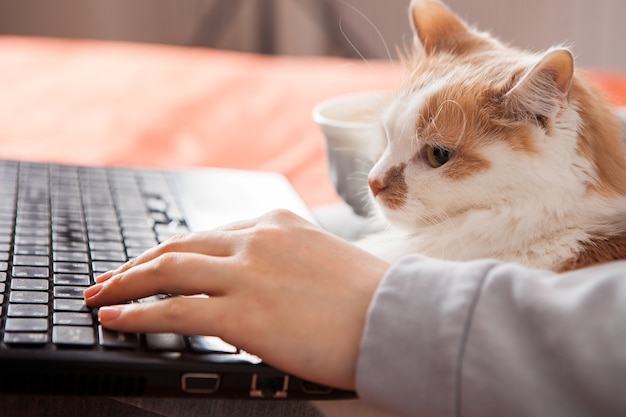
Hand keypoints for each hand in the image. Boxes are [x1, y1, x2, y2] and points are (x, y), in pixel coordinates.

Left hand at [84, 209, 388, 389]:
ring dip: (125, 283)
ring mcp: (247, 273)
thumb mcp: (323, 260)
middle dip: (137, 263)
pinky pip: (173, 310)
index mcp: (277, 224)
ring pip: (168, 271)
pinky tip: (115, 319)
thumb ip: (285, 261)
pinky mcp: (242, 312)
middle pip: (179, 245)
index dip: (173, 249)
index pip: (210, 234)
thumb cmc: (372, 297)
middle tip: (109, 277)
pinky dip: (137, 314)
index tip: (152, 262)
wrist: (398, 318)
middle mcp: (256, 239)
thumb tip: (259, 282)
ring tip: (99, 296)